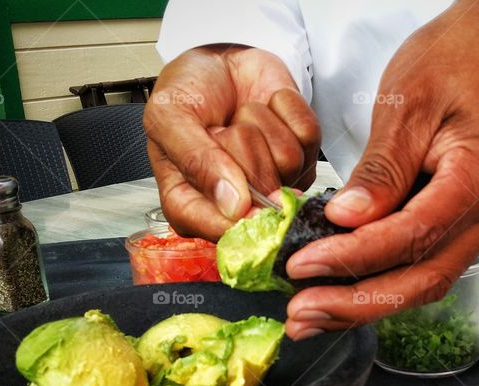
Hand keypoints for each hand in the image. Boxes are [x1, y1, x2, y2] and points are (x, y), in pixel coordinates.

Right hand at [144, 46, 320, 238]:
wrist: (218, 60)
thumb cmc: (188, 92)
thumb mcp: (170, 117)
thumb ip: (195, 161)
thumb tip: (235, 207)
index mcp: (191, 207)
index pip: (224, 232)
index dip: (240, 209)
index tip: (235, 180)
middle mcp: (238, 205)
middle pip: (263, 192)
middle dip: (243, 146)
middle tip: (221, 129)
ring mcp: (275, 182)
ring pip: (288, 160)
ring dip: (262, 123)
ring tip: (240, 117)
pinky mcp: (303, 157)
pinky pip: (308, 134)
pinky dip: (286, 108)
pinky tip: (265, 108)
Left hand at [284, 0, 478, 339]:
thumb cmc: (454, 61)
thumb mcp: (408, 103)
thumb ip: (381, 169)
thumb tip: (345, 221)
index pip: (416, 234)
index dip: (357, 257)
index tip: (305, 265)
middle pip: (424, 277)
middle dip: (358, 303)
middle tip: (301, 314)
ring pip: (425, 281)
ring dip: (365, 304)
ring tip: (309, 315)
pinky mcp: (469, 226)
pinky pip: (425, 265)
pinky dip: (380, 282)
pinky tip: (340, 292)